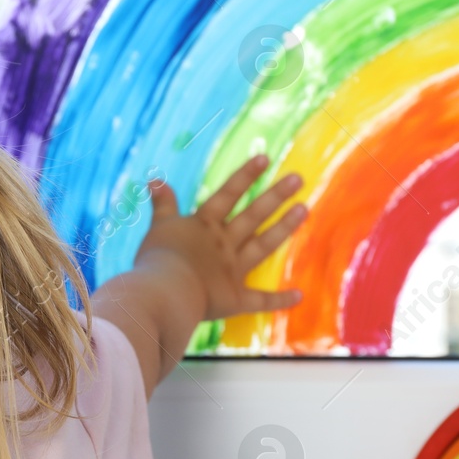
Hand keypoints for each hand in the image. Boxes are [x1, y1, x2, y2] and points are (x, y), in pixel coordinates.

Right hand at [135, 154, 305, 321]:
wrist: (165, 292)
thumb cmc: (158, 259)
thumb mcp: (159, 227)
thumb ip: (163, 205)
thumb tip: (154, 179)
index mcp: (204, 226)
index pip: (227, 195)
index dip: (245, 176)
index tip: (265, 158)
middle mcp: (224, 243)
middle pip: (253, 216)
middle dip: (276, 196)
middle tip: (298, 179)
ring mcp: (232, 270)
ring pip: (263, 246)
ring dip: (284, 228)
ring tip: (304, 210)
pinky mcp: (235, 299)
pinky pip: (260, 300)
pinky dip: (279, 300)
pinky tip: (299, 295)